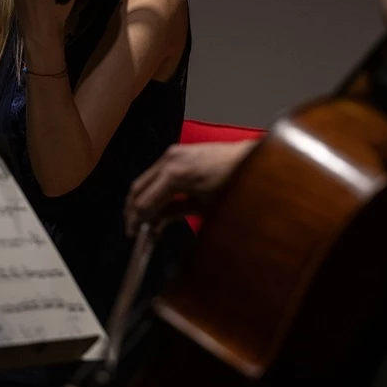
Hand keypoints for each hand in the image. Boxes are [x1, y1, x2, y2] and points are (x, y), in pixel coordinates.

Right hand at [125, 141, 256, 235]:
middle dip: (134, 211)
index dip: (137, 221)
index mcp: (174, 174)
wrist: (252, 162)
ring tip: (147, 221)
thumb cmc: (234, 184)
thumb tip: (155, 224)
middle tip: (135, 229)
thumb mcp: (203, 208)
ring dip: (142, 200)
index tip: (135, 234)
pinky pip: (158, 173)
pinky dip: (154, 189)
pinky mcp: (180, 153)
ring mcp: (174, 154)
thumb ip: (173, 214)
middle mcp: (170, 160)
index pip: (143, 202)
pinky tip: (159, 205)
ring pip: (146, 180)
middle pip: (138, 188)